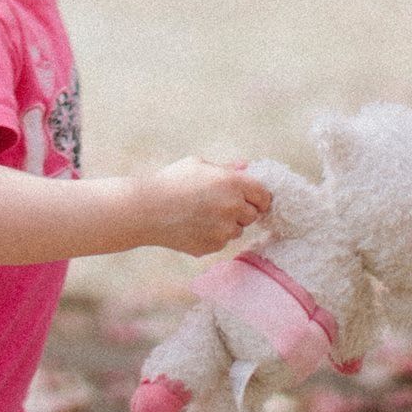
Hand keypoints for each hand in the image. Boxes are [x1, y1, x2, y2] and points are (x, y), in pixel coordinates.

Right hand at [143, 157, 272, 257]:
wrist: (148, 210)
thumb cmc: (171, 182)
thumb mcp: (198, 165)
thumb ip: (226, 168)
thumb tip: (246, 166)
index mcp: (232, 183)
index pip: (264, 195)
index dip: (259, 196)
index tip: (251, 197)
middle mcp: (232, 208)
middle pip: (253, 214)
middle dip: (242, 209)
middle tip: (221, 204)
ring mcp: (223, 231)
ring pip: (237, 230)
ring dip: (228, 224)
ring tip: (203, 214)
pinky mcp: (213, 247)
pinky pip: (222, 241)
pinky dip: (214, 235)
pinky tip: (195, 225)